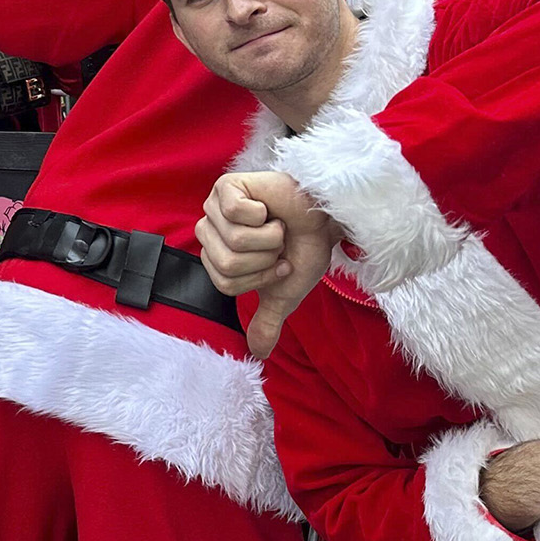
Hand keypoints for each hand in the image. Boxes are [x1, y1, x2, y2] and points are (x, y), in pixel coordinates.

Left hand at [196, 171, 337, 356]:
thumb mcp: (285, 291)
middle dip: (264, 259)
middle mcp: (210, 231)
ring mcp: (215, 207)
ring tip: (277, 226)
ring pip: (234, 240)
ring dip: (268, 238)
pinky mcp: (226, 186)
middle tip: (278, 244)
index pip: (223, 282)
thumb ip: (268, 321)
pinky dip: (262, 215)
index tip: (278, 264)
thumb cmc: (305, 248)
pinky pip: (236, 212)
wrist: (329, 220)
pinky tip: (268, 208)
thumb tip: (259, 354)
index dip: (258, 278)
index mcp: (216, 255)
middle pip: (226, 264)